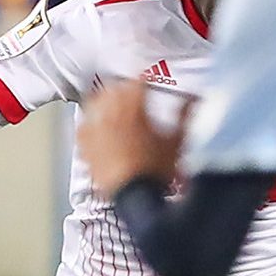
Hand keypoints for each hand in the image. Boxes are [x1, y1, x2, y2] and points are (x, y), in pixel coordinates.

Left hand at [78, 83, 186, 200]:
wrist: (135, 196)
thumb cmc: (156, 171)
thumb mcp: (177, 140)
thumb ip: (185, 115)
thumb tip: (193, 98)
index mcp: (134, 110)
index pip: (137, 83)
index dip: (143, 79)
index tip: (146, 79)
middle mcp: (111, 117)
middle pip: (112, 90)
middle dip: (122, 88)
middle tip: (130, 90)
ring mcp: (95, 132)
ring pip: (94, 105)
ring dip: (104, 101)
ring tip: (111, 103)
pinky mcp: (85, 147)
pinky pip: (82, 126)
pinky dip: (89, 122)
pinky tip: (94, 123)